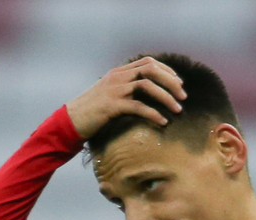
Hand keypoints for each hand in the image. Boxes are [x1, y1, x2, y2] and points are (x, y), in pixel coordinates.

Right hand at [66, 56, 186, 139]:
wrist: (71, 120)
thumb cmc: (92, 112)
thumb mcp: (110, 95)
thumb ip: (126, 91)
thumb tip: (145, 97)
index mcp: (119, 72)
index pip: (148, 62)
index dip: (167, 71)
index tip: (179, 84)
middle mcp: (118, 77)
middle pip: (151, 70)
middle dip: (171, 82)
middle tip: (184, 97)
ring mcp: (115, 90)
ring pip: (147, 86)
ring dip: (166, 97)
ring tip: (178, 110)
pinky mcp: (112, 106)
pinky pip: (138, 107)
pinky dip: (153, 114)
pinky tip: (162, 122)